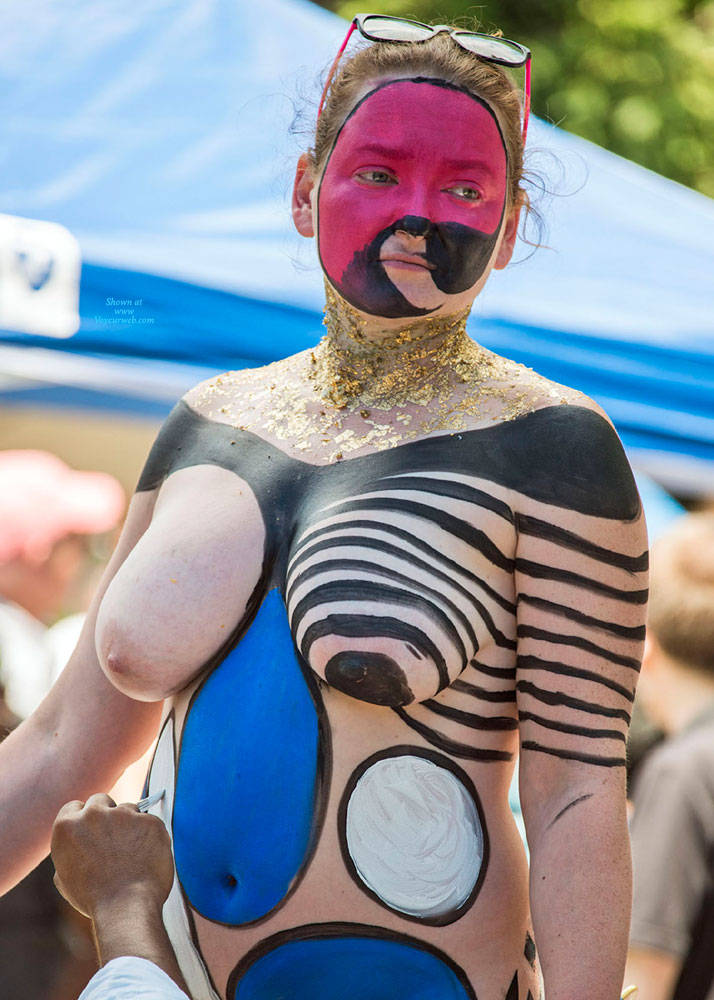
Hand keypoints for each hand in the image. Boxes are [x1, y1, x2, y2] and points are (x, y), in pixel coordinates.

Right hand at [51, 793, 173, 918]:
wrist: (125, 907)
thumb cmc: (94, 898)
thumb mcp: (66, 877)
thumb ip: (70, 853)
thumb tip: (78, 843)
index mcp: (67, 827)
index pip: (74, 807)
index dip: (83, 818)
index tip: (92, 829)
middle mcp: (94, 814)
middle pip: (101, 800)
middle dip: (107, 814)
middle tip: (114, 839)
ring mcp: (123, 814)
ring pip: (128, 809)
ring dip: (130, 825)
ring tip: (132, 854)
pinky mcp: (149, 820)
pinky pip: (149, 822)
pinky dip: (150, 835)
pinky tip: (147, 856)